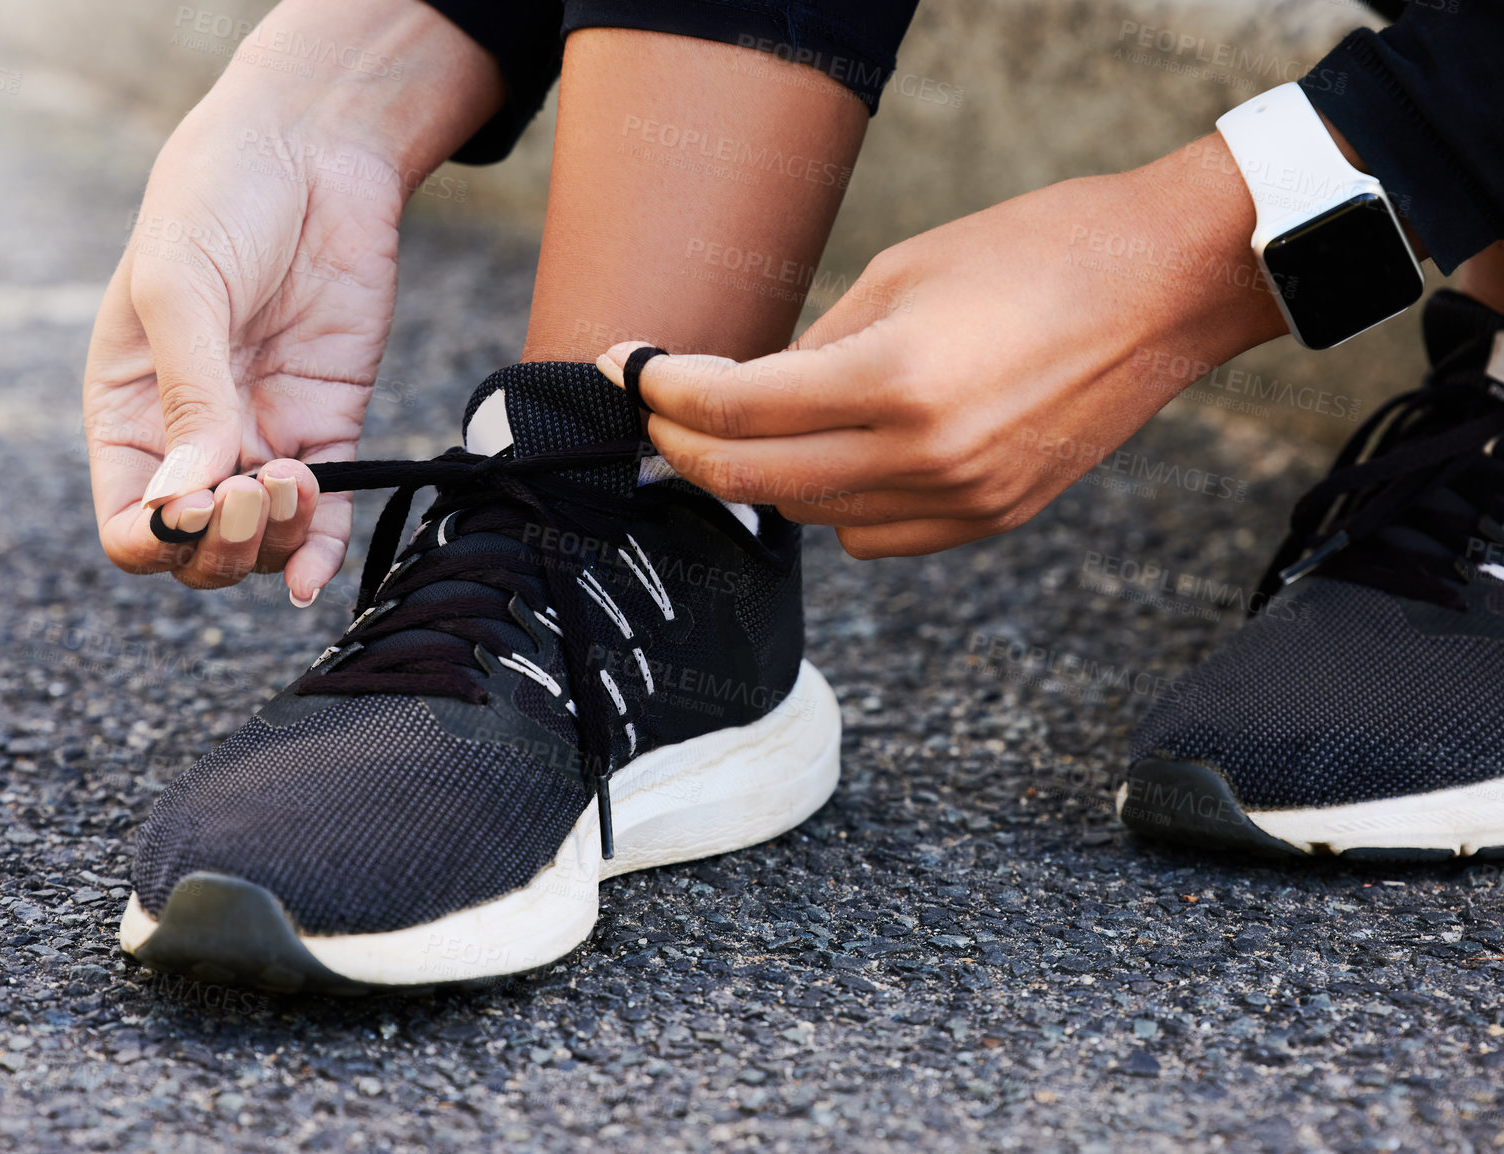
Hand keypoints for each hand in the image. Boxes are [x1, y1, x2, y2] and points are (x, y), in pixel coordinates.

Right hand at [83, 0, 497, 599]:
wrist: (313, 152)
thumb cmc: (218, 203)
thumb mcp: (180, 291)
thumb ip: (187, 396)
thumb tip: (183, 500)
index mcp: (129, 412)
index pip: (127, 521)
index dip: (155, 539)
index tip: (193, 506)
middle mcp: (192, 439)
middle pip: (196, 550)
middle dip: (222, 545)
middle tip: (256, 488)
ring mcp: (264, 437)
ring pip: (261, 543)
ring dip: (274, 541)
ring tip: (296, 480)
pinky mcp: (328, 426)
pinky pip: (325, 516)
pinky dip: (319, 553)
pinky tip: (316, 575)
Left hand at [599, 135, 1288, 557]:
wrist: (1169, 285)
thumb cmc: (1040, 250)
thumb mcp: (902, 272)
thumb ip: (814, 346)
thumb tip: (746, 392)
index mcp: (896, 379)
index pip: (736, 410)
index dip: (664, 391)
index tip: (631, 370)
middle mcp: (926, 456)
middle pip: (757, 482)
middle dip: (687, 448)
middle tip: (656, 414)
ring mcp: (963, 500)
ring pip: (813, 518)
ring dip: (763, 478)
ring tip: (746, 428)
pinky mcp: (992, 519)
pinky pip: (877, 537)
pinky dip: (836, 505)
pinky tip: (833, 459)